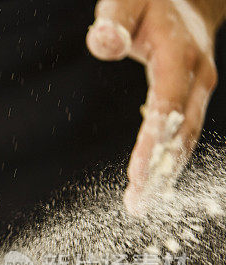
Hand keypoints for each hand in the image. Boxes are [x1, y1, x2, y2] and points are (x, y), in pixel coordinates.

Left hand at [86, 0, 224, 213]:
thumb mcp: (126, 2)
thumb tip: (102, 42)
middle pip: (181, 132)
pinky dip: (165, 161)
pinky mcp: (191, 100)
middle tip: (137, 207)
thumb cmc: (147, 1)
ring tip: (139, 206)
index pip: (167, 104)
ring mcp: (198, 90)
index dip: (153, 141)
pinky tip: (147, 186)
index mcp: (180, 54)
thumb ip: (113, 22)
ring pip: (184, 139)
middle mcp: (197, 76)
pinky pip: (180, 135)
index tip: (137, 175)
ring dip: (163, 174)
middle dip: (160, 171)